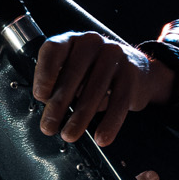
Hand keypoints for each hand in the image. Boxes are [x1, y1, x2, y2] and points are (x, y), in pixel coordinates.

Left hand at [31, 32, 175, 146]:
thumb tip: (47, 110)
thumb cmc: (96, 74)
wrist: (137, 72)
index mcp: (72, 41)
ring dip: (79, 118)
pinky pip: (118, 102)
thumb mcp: (75, 72)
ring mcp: (114, 56)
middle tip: (49, 127)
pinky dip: (109, 123)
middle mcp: (92, 43)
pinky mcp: (131, 75)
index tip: (40, 96)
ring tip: (69, 135)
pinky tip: (101, 138)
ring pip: (94, 90)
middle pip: (72, 74)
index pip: (53, 50)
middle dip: (58, 104)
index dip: (44, 73)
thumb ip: (58, 83)